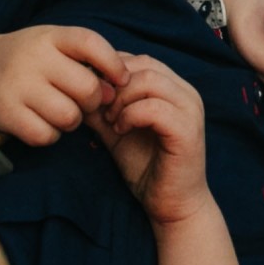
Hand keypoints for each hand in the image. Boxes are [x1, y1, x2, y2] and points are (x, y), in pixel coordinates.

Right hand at [0, 25, 125, 145]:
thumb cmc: (22, 60)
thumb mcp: (49, 44)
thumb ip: (83, 60)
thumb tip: (115, 90)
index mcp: (48, 36)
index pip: (90, 43)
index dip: (113, 64)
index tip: (120, 80)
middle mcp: (32, 57)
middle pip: (87, 88)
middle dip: (92, 102)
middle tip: (81, 102)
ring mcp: (16, 86)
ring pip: (69, 116)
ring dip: (71, 121)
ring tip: (57, 112)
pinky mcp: (5, 113)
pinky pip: (46, 135)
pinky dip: (49, 135)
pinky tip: (41, 124)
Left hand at [82, 54, 211, 225]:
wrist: (169, 204)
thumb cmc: (145, 167)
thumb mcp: (116, 130)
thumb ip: (100, 108)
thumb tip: (73, 88)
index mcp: (172, 88)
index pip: (139, 60)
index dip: (109, 72)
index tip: (91, 95)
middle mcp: (185, 93)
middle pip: (143, 64)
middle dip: (112, 84)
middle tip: (98, 109)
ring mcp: (190, 109)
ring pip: (149, 80)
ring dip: (120, 99)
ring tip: (109, 120)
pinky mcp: (187, 130)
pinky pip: (154, 108)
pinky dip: (130, 115)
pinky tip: (120, 130)